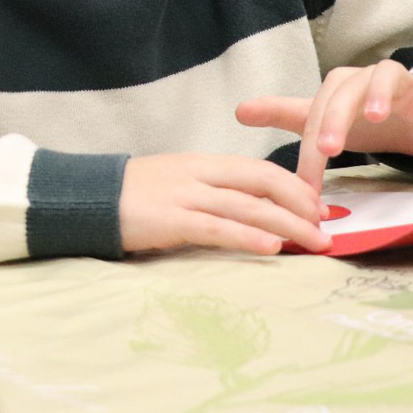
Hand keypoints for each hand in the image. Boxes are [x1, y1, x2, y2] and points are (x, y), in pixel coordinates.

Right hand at [118, 153, 329, 255]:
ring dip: (287, 225)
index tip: (317, 207)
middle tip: (326, 227)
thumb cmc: (132, 196)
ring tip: (316, 242)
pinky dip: (247, 238)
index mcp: (203, 163)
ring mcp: (185, 196)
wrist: (86, 197)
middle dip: (301, 204)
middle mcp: (199, 174)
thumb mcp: (176, 183)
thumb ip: (209, 192)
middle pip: (262, 182)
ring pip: (248, 207)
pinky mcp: (169, 220)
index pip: (259, 169)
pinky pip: (216, 229)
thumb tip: (249, 212)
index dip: (294, 187)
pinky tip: (271, 248)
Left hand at [236, 50, 412, 191]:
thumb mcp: (324, 120)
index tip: (307, 183)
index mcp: (338, 87)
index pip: (317, 113)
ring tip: (373, 116)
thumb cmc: (365, 121)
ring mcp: (402, 80)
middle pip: (345, 91)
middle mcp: (366, 78)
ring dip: (378, 93)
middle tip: (329, 149)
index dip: (310, 147)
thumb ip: (285, 114)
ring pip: (387, 75)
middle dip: (336, 119)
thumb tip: (239, 111)